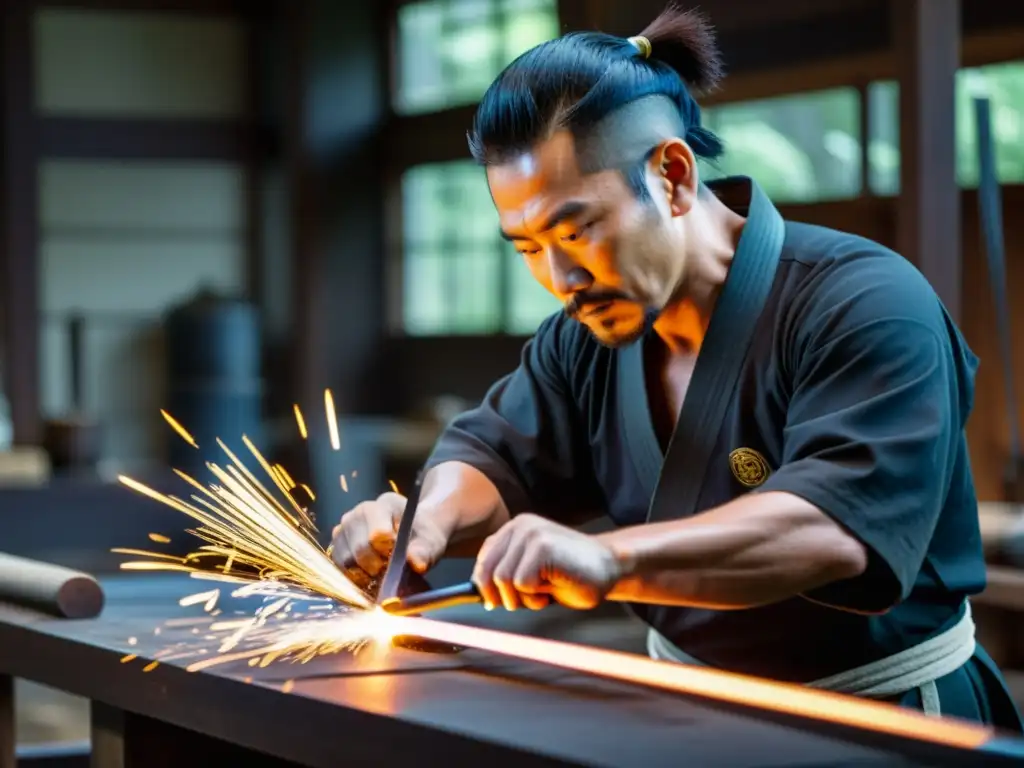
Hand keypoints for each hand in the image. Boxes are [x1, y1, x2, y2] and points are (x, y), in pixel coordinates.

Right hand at [329, 492, 450, 588]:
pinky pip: (339, 568)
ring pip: (346, 561)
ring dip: (363, 573)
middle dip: (376, 566)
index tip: (397, 556)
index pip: (377, 534)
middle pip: (359, 549)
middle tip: (389, 568)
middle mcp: (357, 513)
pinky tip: (368, 573)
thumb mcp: (431, 541)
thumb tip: (416, 564)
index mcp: (382, 506)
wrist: (411, 534)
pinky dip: (353, 576)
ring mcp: (343, 529)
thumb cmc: (420, 536)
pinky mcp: (336, 545)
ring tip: (380, 570)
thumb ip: (425, 551)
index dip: (388, 552)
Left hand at [472, 514, 622, 611]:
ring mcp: (531, 534)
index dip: (486, 585)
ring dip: (523, 597)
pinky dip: (535, 596)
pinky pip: (522, 583)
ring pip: (503, 579)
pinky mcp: (542, 547)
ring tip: (544, 592)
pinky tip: (553, 588)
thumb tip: (479, 594)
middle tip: (525, 602)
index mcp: (515, 529)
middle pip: (487, 571)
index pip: (483, 559)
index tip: (495, 601)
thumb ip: (507, 572)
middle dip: (501, 595)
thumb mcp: (531, 570)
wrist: (610, 566)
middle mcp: (520, 526)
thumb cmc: (571, 574)